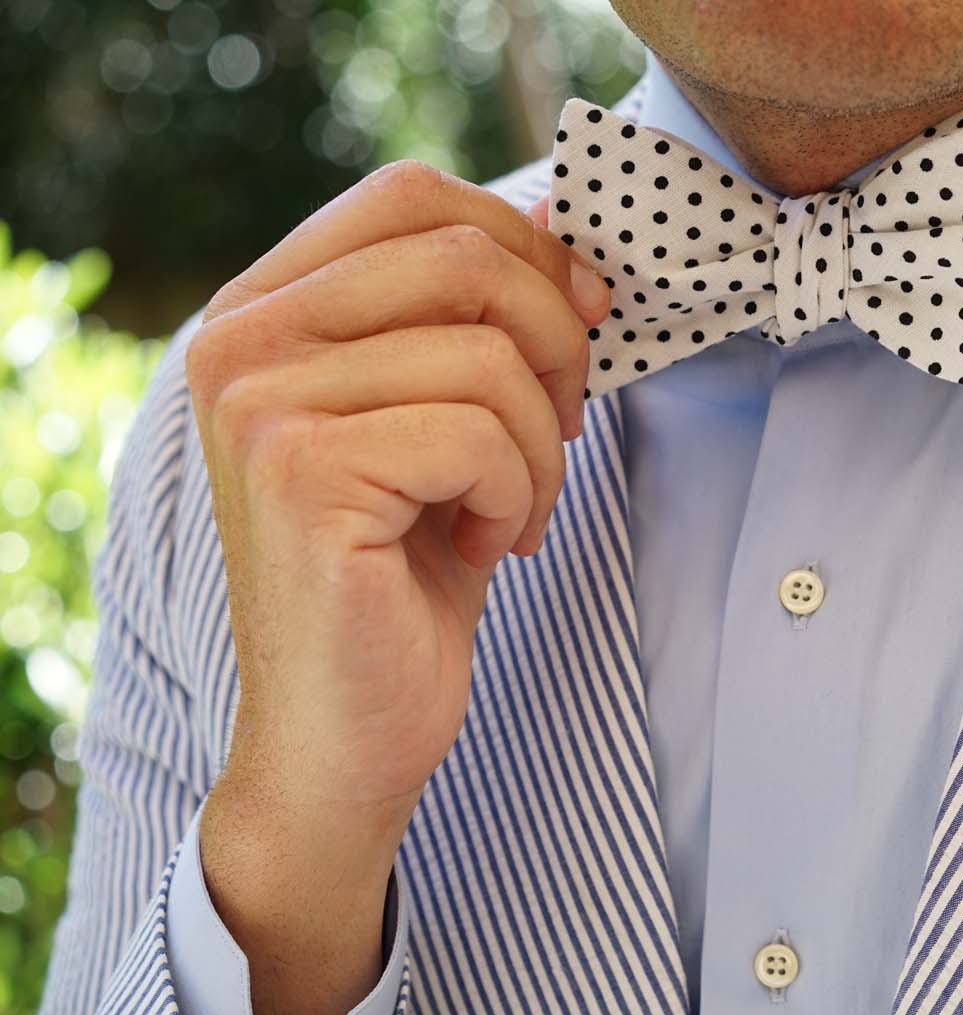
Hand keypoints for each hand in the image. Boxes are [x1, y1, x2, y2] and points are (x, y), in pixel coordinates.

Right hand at [184, 160, 606, 1014]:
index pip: (412, 196)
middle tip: (559, 431)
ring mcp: (259, 402)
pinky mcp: (299, 472)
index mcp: (267, 307)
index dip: (526, 244)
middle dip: (555, 344)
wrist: (347, 733)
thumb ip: (478, 317)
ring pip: (488, 356)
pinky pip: (478, 434)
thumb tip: (566, 217)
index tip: (585, 316)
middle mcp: (240, 339)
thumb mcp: (449, 419)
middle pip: (462, 256)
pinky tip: (487, 548)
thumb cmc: (407, 576)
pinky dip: (519, 495)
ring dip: (541, 446)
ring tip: (511, 512)